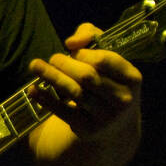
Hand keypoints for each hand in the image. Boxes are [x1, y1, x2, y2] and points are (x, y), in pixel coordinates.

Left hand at [27, 23, 141, 140]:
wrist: (116, 126)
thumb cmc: (108, 80)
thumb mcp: (108, 56)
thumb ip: (91, 36)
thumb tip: (71, 42)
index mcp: (132, 78)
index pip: (104, 60)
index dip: (83, 53)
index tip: (72, 51)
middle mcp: (123, 99)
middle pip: (86, 76)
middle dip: (65, 64)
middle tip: (53, 58)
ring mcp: (106, 117)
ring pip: (74, 92)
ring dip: (51, 77)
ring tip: (35, 65)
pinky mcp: (88, 129)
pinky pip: (63, 112)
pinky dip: (45, 99)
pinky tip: (32, 89)